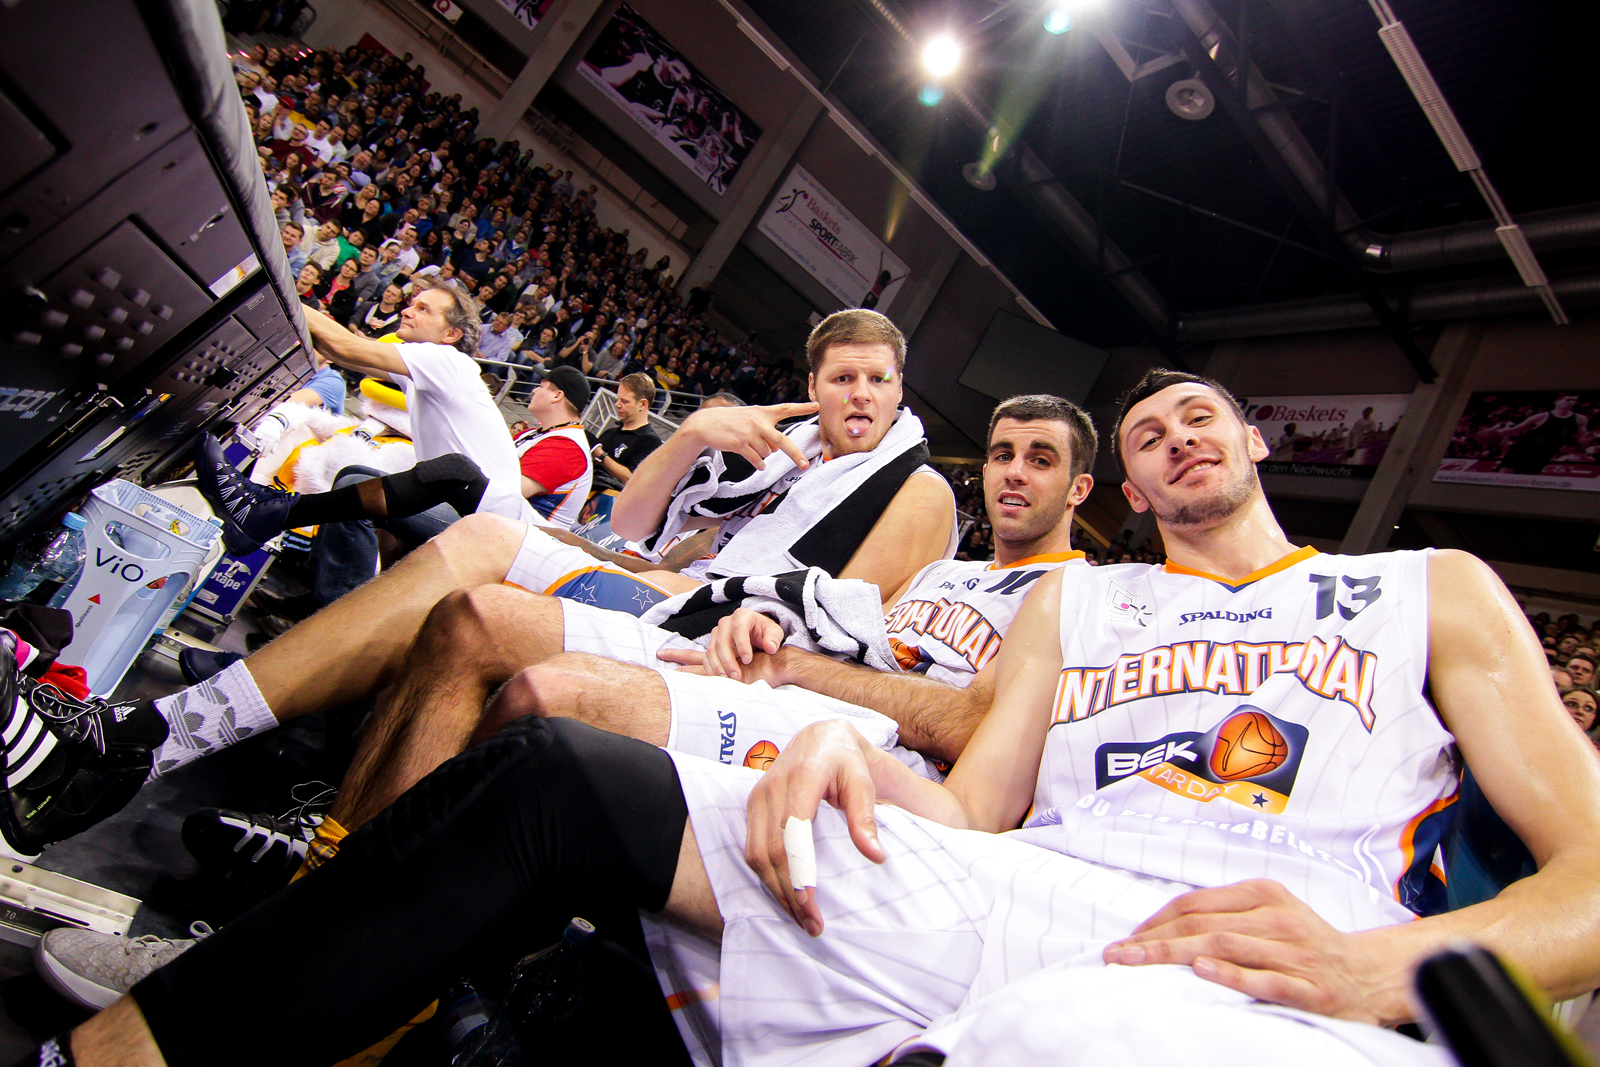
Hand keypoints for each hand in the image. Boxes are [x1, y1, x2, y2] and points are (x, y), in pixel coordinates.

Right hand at [682, 401, 818, 470]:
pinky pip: (757, 460)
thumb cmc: (731, 421)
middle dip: (795, 454)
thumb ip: (765, 431)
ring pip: (767, 453)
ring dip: (762, 454)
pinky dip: (758, 464)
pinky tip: (755, 462)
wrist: (706, 424)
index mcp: (763, 412)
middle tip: (805, 465)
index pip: (786, 409)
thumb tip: (775, 450)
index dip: (802, 408)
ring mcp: (749, 433)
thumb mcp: (750, 419)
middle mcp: (758, 421)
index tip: (817, 406)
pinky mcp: (740, 444)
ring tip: (749, 446)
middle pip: (782, 441)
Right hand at [693, 608, 785, 681]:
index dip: (742, 645)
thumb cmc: (765, 632)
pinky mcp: (712, 644)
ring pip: (712, 650)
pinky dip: (712, 668)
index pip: (739, 629)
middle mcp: (726, 622)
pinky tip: (721, 678)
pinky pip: (707, 657)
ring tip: (728, 679)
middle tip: (737, 676)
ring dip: (718, 666)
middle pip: (722, 641)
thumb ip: (773, 638)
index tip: (748, 661)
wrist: (754, 633)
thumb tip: (770, 647)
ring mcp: (717, 633)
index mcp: (742, 616)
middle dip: (728, 660)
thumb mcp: (774, 632)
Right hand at [745, 720, 885, 936]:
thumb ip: (866, 817)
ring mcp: (758, 796)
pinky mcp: (753, 806)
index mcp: (802, 777)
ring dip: (775, 890)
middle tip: (812, 925)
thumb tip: (875, 855)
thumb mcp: (864, 781)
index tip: (811, 905)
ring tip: (800, 918)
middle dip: (789, 892)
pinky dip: (767, 877)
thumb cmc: (846, 761)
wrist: (820, 738)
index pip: (793, 832)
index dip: (798, 871)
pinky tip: (786, 896)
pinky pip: (752, 849)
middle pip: (772, 850)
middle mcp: (772, 786)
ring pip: (756, 854)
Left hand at [1101, 879, 1383, 1022]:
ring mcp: (1294, 951)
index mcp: (1263, 894)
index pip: (1195, 903)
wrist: (1370, 973)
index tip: (1127, 938)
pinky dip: (1230, 974)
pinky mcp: (1309, 987)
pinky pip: (1264, 978)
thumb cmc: (1307, 944)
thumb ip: (1226, 915)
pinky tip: (1200, 972)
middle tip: (1117, 955)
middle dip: (1153, 940)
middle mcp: (1277, 918)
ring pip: (1224, 947)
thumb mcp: (1270, 914)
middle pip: (1202, 925)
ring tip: (1140, 962)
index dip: (1155, 920)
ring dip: (1175, 956)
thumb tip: (1164, 926)